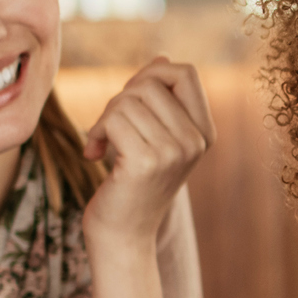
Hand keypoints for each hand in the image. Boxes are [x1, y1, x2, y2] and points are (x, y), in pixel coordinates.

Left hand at [82, 58, 214, 248]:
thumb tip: (163, 60)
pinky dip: (94, 133)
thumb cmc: (132, 186)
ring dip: (103, 119)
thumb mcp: (154, 139)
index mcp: (204, 133)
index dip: (151, 74)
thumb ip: (161, 102)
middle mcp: (196, 141)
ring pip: (127, 100)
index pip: (184, 73)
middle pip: (150, 83)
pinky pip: (112, 119)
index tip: (130, 102)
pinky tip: (94, 154)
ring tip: (101, 144)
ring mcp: (175, 152)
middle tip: (110, 128)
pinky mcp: (146, 162)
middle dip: (120, 99)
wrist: (123, 237)